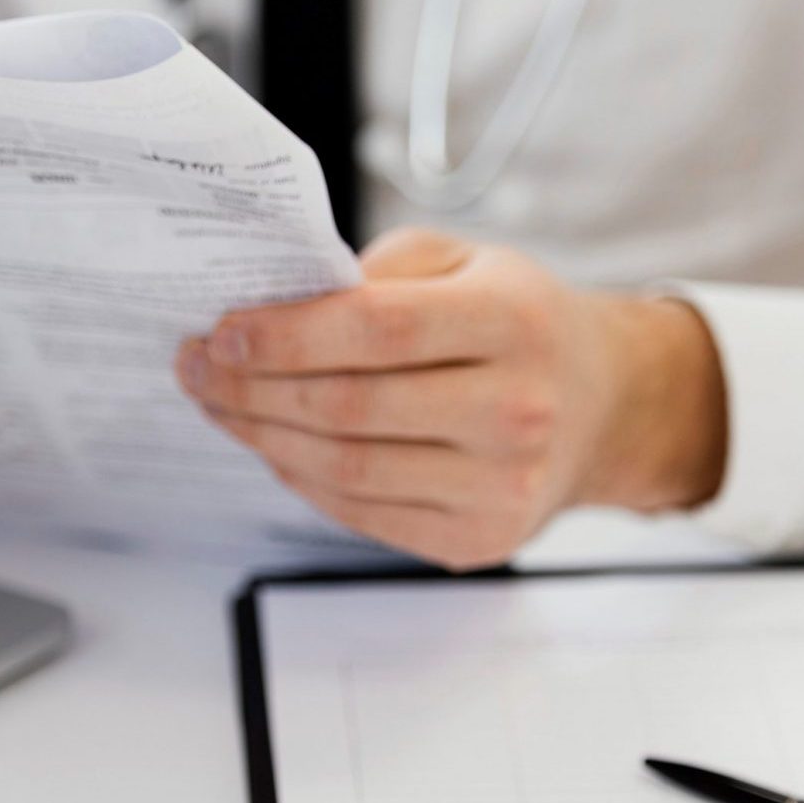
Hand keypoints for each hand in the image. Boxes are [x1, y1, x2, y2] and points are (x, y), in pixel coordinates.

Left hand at [176, 228, 726, 569]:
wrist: (606, 405)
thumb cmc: (520, 324)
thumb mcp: (467, 262)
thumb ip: (377, 276)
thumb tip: (269, 309)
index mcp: (514, 320)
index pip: (378, 331)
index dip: (287, 335)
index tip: (221, 330)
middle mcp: (517, 409)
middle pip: (350, 408)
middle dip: (252, 388)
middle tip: (197, 367)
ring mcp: (502, 486)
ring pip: (346, 470)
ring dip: (263, 437)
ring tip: (220, 404)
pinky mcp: (480, 539)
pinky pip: (362, 514)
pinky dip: (302, 480)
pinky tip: (273, 445)